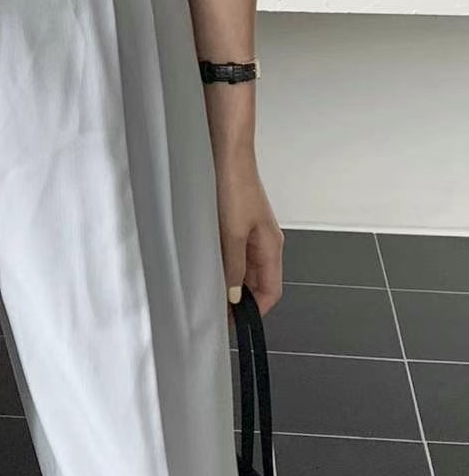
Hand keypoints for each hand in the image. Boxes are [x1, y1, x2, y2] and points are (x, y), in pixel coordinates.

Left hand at [213, 147, 283, 323]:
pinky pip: (232, 250)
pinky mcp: (235, 219)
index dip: (255, 311)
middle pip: (256, 281)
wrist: (226, 151)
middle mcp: (264, 241)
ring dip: (228, 279)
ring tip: (207, 289)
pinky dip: (221, 261)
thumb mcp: (232, 233)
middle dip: (239, 298)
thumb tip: (235, 297)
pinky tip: (204, 262)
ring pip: (242, 266)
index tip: (235, 324)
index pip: (271, 292)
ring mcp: (249, 230)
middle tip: (214, 310)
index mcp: (271, 247)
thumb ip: (233, 267)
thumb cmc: (234, 186)